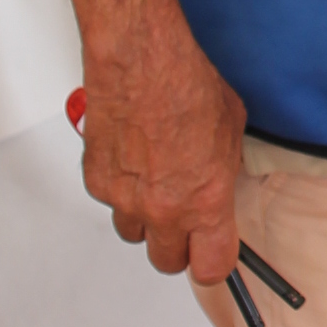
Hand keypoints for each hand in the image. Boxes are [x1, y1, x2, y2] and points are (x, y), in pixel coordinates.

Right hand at [77, 6, 246, 285]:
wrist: (140, 59)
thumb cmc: (185, 84)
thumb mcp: (230, 130)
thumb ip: (224, 168)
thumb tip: (221, 180)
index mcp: (206, 202)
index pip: (211, 268)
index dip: (214, 265)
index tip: (214, 255)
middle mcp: (163, 209)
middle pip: (167, 261)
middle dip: (177, 246)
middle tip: (184, 221)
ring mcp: (125, 199)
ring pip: (134, 232)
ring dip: (145, 218)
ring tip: (155, 181)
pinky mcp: (96, 181)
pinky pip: (110, 201)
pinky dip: (120, 187)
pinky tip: (131, 157)